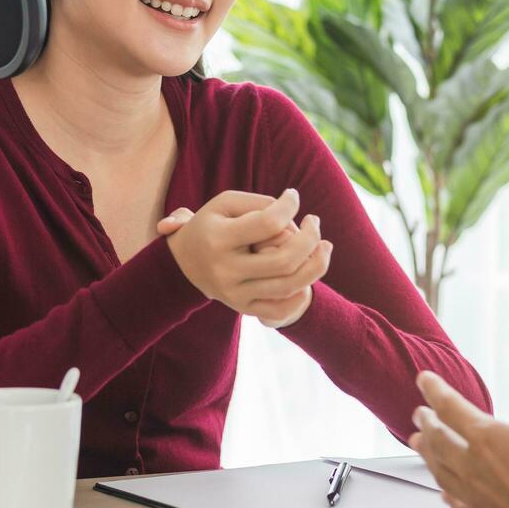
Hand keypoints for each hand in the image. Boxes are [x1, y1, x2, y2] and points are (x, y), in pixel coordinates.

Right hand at [161, 189, 332, 323]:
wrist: (183, 263)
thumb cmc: (211, 225)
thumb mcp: (225, 203)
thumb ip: (260, 203)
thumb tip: (292, 213)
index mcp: (219, 239)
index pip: (267, 223)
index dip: (289, 206)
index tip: (293, 196)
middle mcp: (226, 271)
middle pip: (285, 260)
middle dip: (311, 238)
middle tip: (314, 222)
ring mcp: (235, 294)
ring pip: (289, 286)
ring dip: (317, 264)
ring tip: (325, 246)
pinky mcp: (244, 308)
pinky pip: (282, 310)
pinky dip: (303, 293)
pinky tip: (308, 271)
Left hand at [409, 340, 508, 507]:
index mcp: (489, 440)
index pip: (452, 408)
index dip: (436, 390)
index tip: (423, 378)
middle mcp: (474, 470)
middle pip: (440, 441)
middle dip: (428, 423)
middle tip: (417, 413)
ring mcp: (477, 503)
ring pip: (442, 473)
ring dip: (428, 455)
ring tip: (418, 445)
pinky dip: (447, 495)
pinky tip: (446, 496)